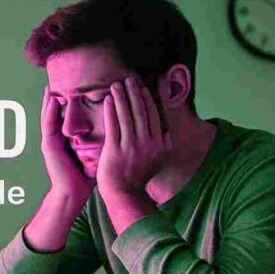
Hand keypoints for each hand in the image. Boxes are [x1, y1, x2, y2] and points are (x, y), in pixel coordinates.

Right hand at [39, 85, 95, 199]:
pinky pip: (48, 125)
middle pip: (56, 111)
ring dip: (49, 100)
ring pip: (49, 115)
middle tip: (59, 77)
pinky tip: (53, 101)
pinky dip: (50, 112)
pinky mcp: (49, 146)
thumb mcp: (95, 150)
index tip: (77, 85)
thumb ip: (101, 138)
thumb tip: (120, 126)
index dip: (71, 100)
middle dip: (57, 96)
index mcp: (67, 137)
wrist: (74, 193)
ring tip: (51, 85)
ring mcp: (51, 141)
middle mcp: (57, 136)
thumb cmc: (87, 175)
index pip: (68, 114)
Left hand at [96, 77, 171, 198]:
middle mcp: (149, 144)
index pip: (155, 115)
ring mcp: (132, 147)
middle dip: (134, 93)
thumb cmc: (138, 176)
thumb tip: (166, 127)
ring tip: (116, 84)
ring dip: (122, 97)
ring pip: (127, 115)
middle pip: (142, 112)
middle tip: (129, 79)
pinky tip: (108, 99)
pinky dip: (111, 110)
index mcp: (161, 144)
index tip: (142, 87)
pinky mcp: (116, 150)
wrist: (124, 195)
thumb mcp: (158, 159)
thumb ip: (162, 142)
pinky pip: (113, 125)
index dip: (148, 99)